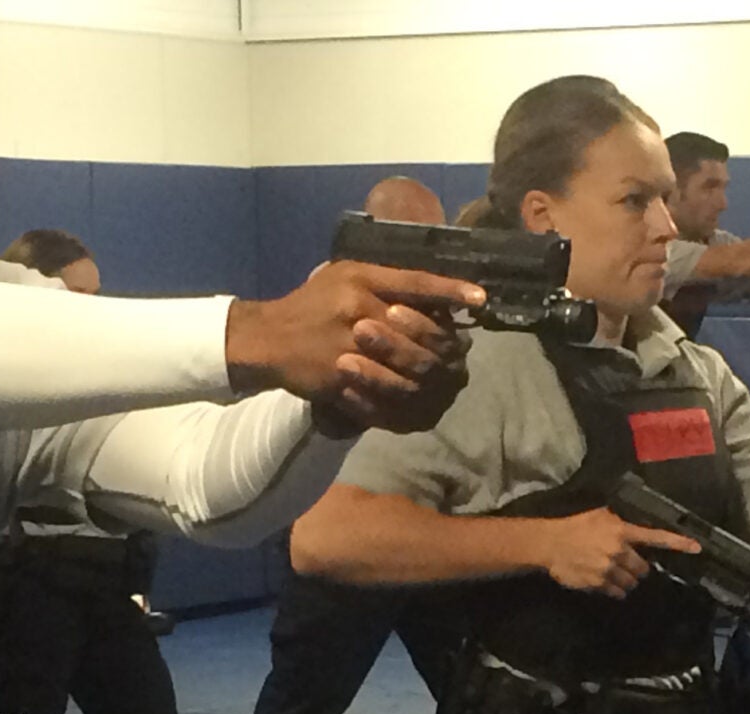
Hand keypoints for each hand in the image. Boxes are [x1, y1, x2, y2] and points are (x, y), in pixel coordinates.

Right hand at [225, 260, 484, 420]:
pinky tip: (421, 401)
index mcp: (360, 280)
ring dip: (430, 375)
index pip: (415, 283)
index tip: (481, 298)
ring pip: (407, 369)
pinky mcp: (339, 381)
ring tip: (446, 378)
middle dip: (443, 343)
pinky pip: (383, 397)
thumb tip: (437, 296)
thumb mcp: (345, 276)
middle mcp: (356, 311)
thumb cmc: (312, 304)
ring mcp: (348, 349)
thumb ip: (387, 282)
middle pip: (419, 331)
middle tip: (462, 351)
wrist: (268, 340)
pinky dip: (405, 401)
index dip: (450, 290)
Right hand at [530, 508, 699, 599]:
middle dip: (639, 568)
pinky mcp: (599, 584)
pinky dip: (615, 589)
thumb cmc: (574, 526)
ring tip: (614, 572)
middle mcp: (619, 551)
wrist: (549, 544)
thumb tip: (634, 528)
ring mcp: (609, 570)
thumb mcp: (600, 515)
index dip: (677, 543)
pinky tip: (605, 581)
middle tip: (627, 564)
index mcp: (622, 532)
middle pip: (644, 568)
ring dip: (627, 579)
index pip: (655, 537)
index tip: (697, 548)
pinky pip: (617, 592)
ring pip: (631, 582)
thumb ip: (620, 522)